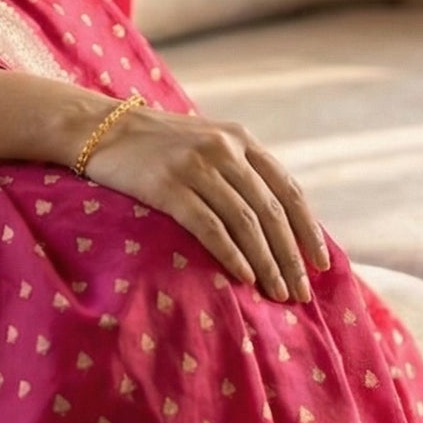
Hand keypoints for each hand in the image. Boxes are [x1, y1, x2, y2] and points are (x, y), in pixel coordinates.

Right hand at [80, 101, 331, 300]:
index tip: (320, 264)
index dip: (308, 230)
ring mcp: (196, 167)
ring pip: (245, 223)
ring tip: (276, 293)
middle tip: (300, 293)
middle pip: (270, 212)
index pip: (288, 190)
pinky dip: (232, 254)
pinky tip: (244, 277)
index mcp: (241, 140)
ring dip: (266, 263)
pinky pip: (210, 227)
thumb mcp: (208, 142)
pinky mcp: (168, 186)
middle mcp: (224, 150)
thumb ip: (241, 169)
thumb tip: (278, 220)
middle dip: (290, 257)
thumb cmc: (158, 145)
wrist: (102, 129)